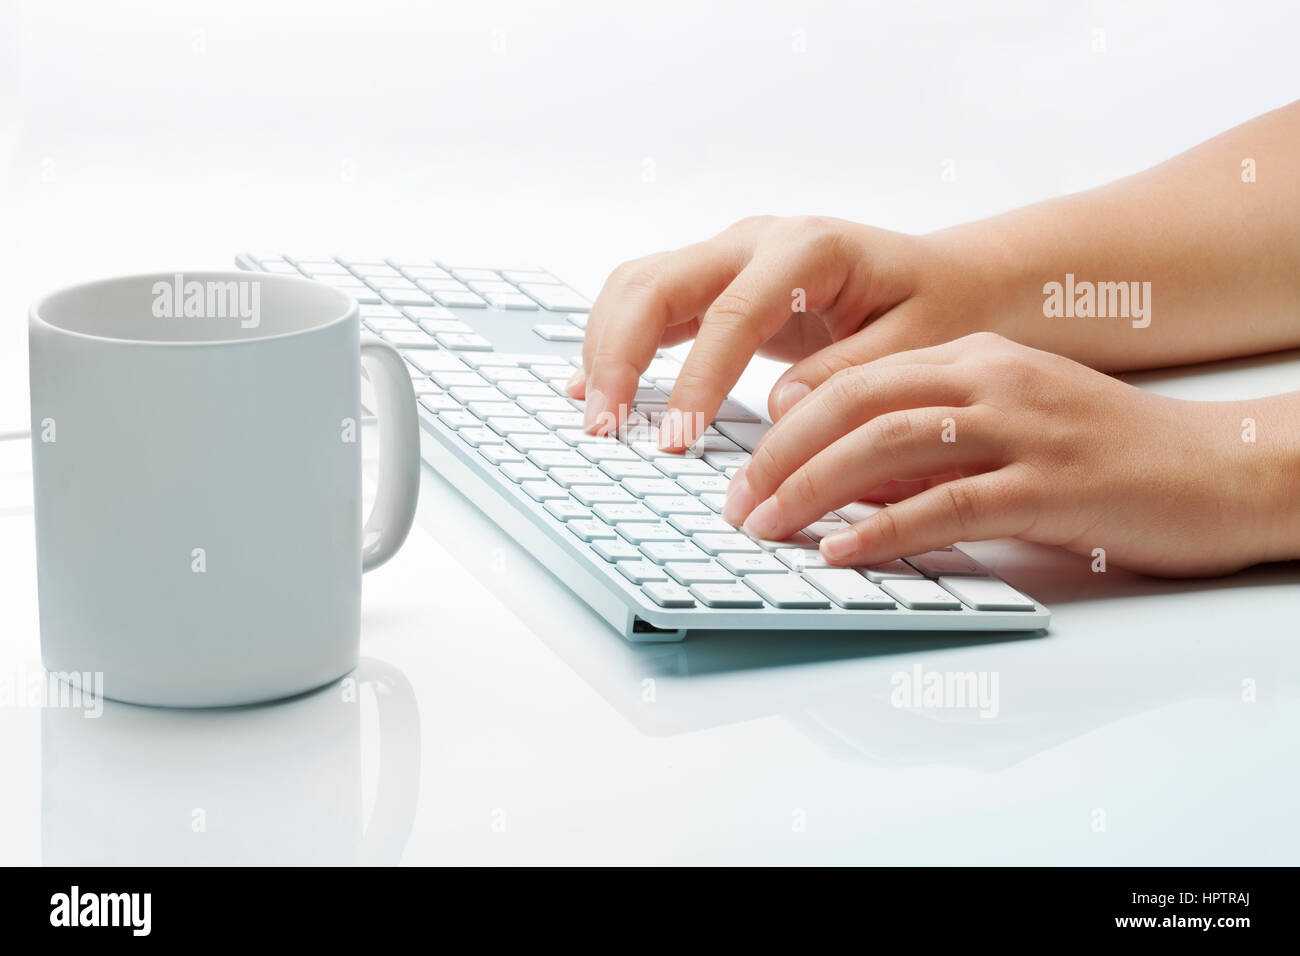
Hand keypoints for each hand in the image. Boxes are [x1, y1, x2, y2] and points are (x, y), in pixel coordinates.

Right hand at [570, 215, 986, 448]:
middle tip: (605, 427)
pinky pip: (649, 304)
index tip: (678, 438)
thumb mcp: (918, 344)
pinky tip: (595, 389)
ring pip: (637, 285)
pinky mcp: (717, 283)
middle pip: (657, 283)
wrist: (946, 279)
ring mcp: (729, 257)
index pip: (731, 313)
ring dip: (605, 347)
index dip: (696, 378)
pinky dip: (616, 343)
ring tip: (596, 416)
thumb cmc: (938, 309)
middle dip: (619, 355)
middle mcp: (757, 241)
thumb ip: (850, 372)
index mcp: (809, 249)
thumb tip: (783, 409)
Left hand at [721, 332, 1280, 576]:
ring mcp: (1023, 430)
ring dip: (811, 489)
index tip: (743, 461)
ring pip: (887, 446)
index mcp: (977, 357)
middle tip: (734, 501)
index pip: (857, 376)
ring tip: (764, 528)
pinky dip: (883, 529)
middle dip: (780, 454)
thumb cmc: (1105, 454)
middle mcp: (993, 380)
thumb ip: (931, 445)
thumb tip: (846, 481)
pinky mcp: (1052, 488)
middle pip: (856, 403)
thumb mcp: (1008, 427)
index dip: (788, 419)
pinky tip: (840, 552)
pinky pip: (947, 505)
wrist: (1220, 468)